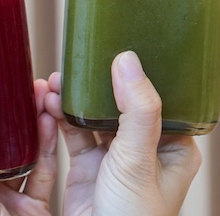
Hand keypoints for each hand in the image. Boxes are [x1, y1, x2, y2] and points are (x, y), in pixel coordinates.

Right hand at [44, 51, 201, 215]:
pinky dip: (58, 119)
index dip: (131, 73)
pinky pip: (72, 135)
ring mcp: (115, 158)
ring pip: (93, 116)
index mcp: (173, 144)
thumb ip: (137, 111)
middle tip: (71, 66)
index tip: (109, 50)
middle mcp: (145, 148)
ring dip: (72, 99)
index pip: (155, 95)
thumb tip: (128, 60)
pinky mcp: (88, 169)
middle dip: (93, 83)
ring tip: (53, 83)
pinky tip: (46, 104)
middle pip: (119, 102)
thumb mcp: (139, 161)